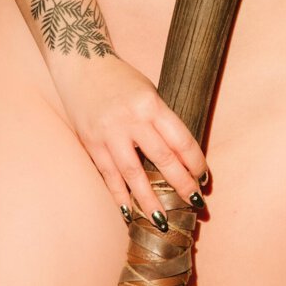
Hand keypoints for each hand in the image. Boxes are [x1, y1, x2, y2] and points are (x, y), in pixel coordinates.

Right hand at [50, 52, 208, 226]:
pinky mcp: (91, 142)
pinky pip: (108, 175)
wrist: (81, 64)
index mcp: (150, 104)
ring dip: (149, 200)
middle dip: (180, 184)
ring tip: (162, 221)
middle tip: (194, 203)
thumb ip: (161, 120)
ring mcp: (109, 133)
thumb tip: (180, 156)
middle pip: (162, 159)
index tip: (204, 178)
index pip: (180, 139)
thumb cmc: (121, 79)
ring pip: (133, 174)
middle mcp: (130, 119)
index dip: (195, 162)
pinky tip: (128, 212)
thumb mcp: (148, 91)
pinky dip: (119, 195)